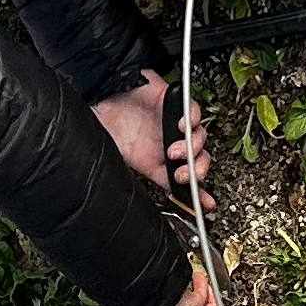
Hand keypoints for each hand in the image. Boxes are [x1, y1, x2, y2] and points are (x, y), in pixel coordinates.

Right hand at [92, 70, 205, 194]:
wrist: (100, 101)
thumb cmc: (108, 128)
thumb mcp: (120, 161)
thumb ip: (135, 179)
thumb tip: (142, 199)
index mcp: (160, 162)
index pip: (185, 180)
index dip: (198, 193)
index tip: (206, 204)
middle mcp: (170, 144)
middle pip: (198, 160)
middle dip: (196, 170)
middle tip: (184, 174)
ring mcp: (175, 125)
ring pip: (199, 138)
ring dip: (192, 147)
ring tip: (175, 150)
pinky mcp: (176, 105)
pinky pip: (193, 112)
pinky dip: (192, 119)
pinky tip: (183, 125)